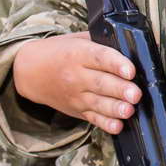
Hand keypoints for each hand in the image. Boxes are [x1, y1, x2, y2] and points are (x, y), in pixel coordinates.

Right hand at [11, 33, 139, 133]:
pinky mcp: (77, 110)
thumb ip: (101, 42)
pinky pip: (93, 118)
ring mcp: (76, 95)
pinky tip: (117, 126)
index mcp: (78, 54)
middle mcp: (77, 76)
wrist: (30, 72)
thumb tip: (130, 45)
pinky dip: (105, 123)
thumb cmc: (59, 52)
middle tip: (136, 94)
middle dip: (120, 90)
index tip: (130, 70)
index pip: (100, 58)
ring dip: (115, 108)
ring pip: (98, 103)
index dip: (116, 64)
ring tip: (129, 111)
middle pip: (101, 83)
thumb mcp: (77, 39)